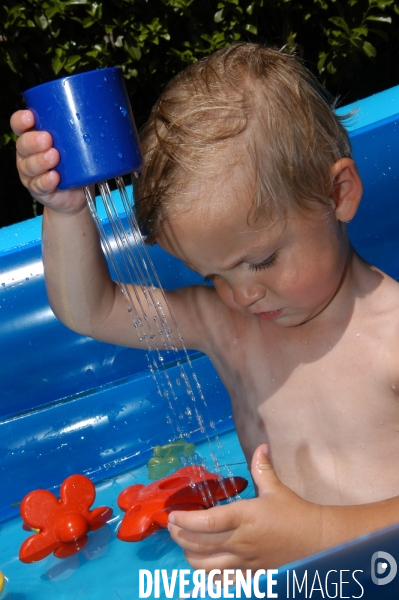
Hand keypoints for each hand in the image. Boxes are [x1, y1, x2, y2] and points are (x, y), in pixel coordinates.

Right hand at [10, 110, 85, 213]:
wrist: (78, 193)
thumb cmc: (75, 163)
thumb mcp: (77, 144)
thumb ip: (79, 131)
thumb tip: (100, 116)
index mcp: (33, 137)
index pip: (20, 125)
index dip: (21, 121)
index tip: (31, 117)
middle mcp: (28, 154)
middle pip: (23, 145)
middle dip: (33, 141)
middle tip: (48, 139)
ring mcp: (32, 173)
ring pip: (29, 166)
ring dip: (40, 161)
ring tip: (54, 157)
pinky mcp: (39, 189)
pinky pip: (39, 185)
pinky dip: (46, 181)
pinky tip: (53, 177)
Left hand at [168, 445, 322, 570]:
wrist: (317, 541)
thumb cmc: (295, 513)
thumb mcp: (276, 488)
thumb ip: (262, 468)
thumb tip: (260, 446)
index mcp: (244, 517)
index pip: (207, 522)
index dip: (186, 520)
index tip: (173, 515)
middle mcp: (240, 541)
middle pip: (199, 544)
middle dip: (180, 535)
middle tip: (172, 526)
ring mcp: (244, 561)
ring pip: (206, 565)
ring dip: (189, 555)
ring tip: (184, 543)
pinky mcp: (250, 574)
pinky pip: (221, 579)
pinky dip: (206, 573)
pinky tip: (203, 563)